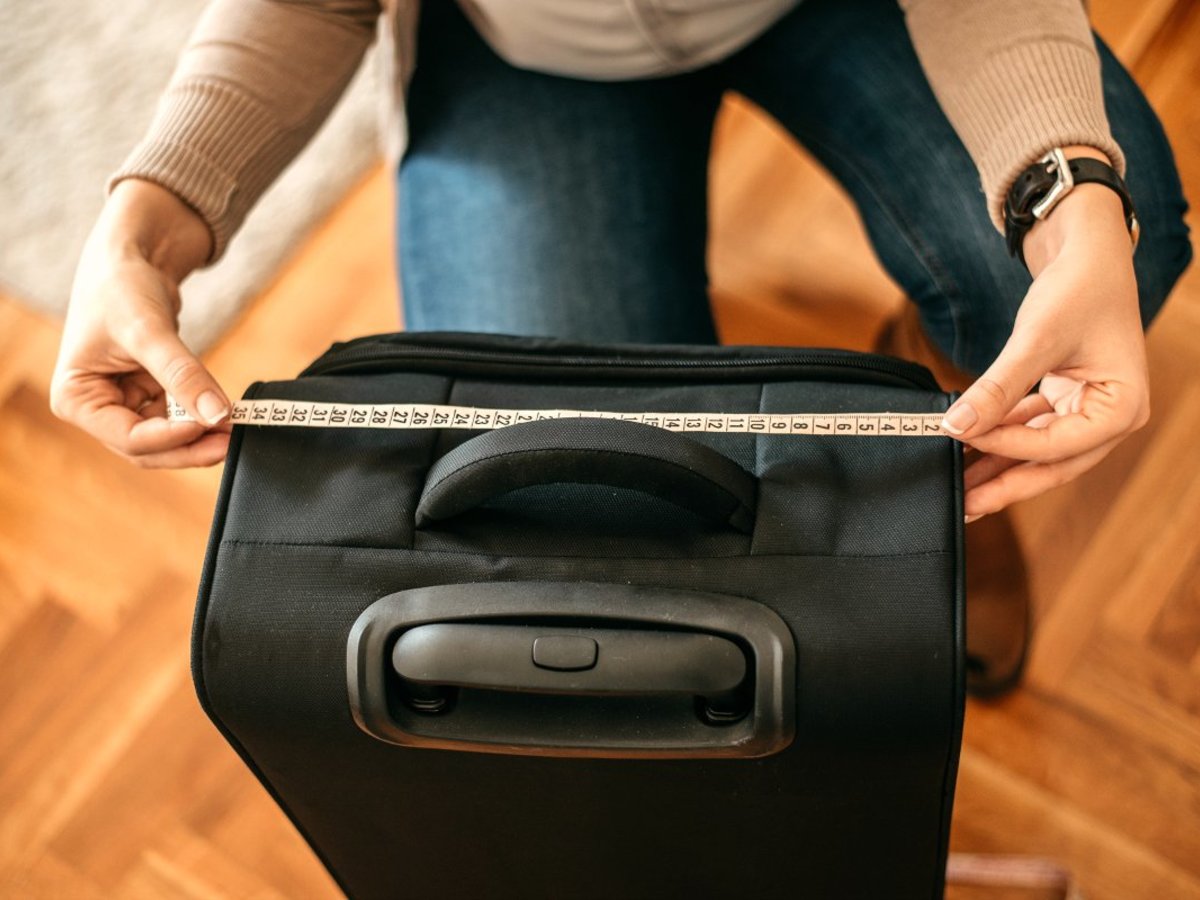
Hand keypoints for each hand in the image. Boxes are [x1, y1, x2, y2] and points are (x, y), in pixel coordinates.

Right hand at [50, 179, 232, 467]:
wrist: (132, 259)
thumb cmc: (121, 288)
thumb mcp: (149, 332)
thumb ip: (183, 375)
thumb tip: (218, 415)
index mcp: (76, 399)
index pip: (128, 438)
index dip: (171, 438)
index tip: (211, 426)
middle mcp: (96, 408)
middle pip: (148, 448)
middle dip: (189, 446)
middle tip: (230, 440)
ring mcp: (123, 404)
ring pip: (166, 439)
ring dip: (199, 436)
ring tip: (234, 425)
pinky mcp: (148, 396)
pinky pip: (178, 418)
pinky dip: (200, 417)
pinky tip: (224, 411)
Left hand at [940, 149, 1147, 519]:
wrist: (1086, 251)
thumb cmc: (1079, 287)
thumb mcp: (1037, 338)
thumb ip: (996, 387)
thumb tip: (955, 425)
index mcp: (1122, 408)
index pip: (1056, 446)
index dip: (1006, 447)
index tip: (961, 438)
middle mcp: (1110, 417)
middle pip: (1051, 465)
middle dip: (1005, 485)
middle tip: (963, 507)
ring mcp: (1087, 411)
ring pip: (1037, 453)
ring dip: (998, 467)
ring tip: (959, 488)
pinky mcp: (1064, 401)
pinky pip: (1030, 431)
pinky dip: (1000, 439)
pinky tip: (968, 450)